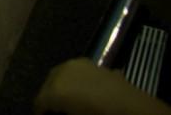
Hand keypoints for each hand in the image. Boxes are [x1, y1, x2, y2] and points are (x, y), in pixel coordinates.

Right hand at [34, 58, 170, 113]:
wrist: (135, 110)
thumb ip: (62, 112)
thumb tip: (57, 111)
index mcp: (56, 89)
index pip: (39, 101)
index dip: (40, 112)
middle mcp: (64, 70)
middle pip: (48, 83)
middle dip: (49, 96)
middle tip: (54, 111)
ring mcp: (81, 64)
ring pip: (63, 74)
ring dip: (62, 86)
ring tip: (69, 103)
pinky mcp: (96, 64)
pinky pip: (79, 73)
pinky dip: (77, 83)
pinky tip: (85, 95)